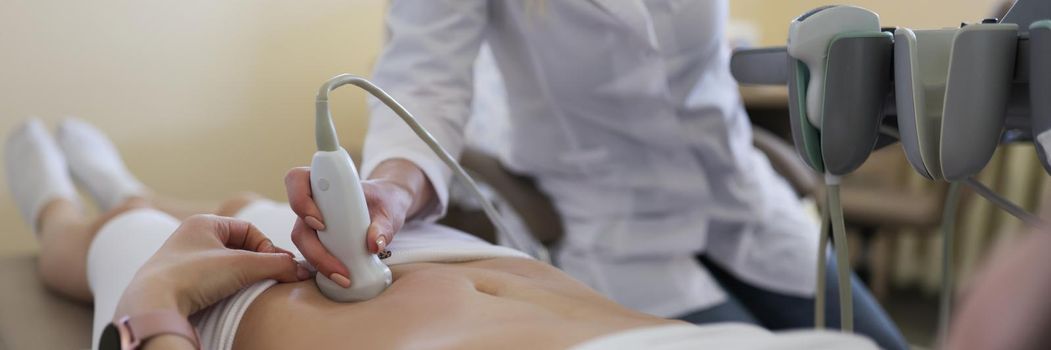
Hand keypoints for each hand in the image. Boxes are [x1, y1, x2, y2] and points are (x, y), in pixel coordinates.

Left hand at [115, 215, 309, 318]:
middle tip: (267, 277)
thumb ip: (276, 265)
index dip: (267, 247)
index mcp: (204, 222)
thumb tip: (302, 270)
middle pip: (239, 247)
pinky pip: (211, 280)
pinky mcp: (178, 282)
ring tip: (247, 289)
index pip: (249, 229)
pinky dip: (224, 287)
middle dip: (256, 262)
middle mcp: (191, 237)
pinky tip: (227, 298)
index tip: (277, 266)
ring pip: (225, 265)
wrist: (152, 304)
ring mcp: (182, 260)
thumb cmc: (191, 276)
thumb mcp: (242, 266)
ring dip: (241, 276)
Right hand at [285, 160, 429, 286]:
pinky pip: (312, 254)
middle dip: (314, 250)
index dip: (301, 201)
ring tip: (343, 278)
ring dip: (319, 263)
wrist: (386, 208)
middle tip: (339, 268)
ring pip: (303, 243)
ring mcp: (312, 222)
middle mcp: (313, 202)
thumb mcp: (388, 209)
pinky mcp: (318, 240)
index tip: (321, 223)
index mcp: (325, 182)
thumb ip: (383, 225)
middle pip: (298, 224)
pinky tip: (340, 278)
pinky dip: (323, 267)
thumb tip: (374, 244)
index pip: (297, 180)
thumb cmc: (383, 201)